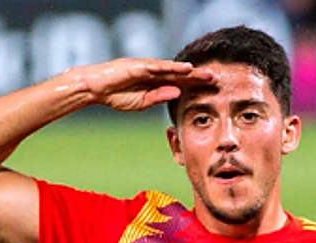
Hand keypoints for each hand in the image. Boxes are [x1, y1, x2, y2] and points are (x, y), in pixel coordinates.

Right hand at [73, 58, 217, 112]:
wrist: (96, 89)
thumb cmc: (117, 96)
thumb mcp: (141, 103)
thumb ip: (158, 97)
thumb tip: (177, 92)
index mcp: (157, 83)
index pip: (180, 84)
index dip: (196, 86)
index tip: (212, 90)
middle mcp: (155, 73)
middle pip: (181, 74)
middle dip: (199, 77)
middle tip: (218, 79)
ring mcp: (148, 68)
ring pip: (174, 69)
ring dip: (191, 71)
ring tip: (207, 74)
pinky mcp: (140, 66)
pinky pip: (159, 66)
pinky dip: (173, 67)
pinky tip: (185, 69)